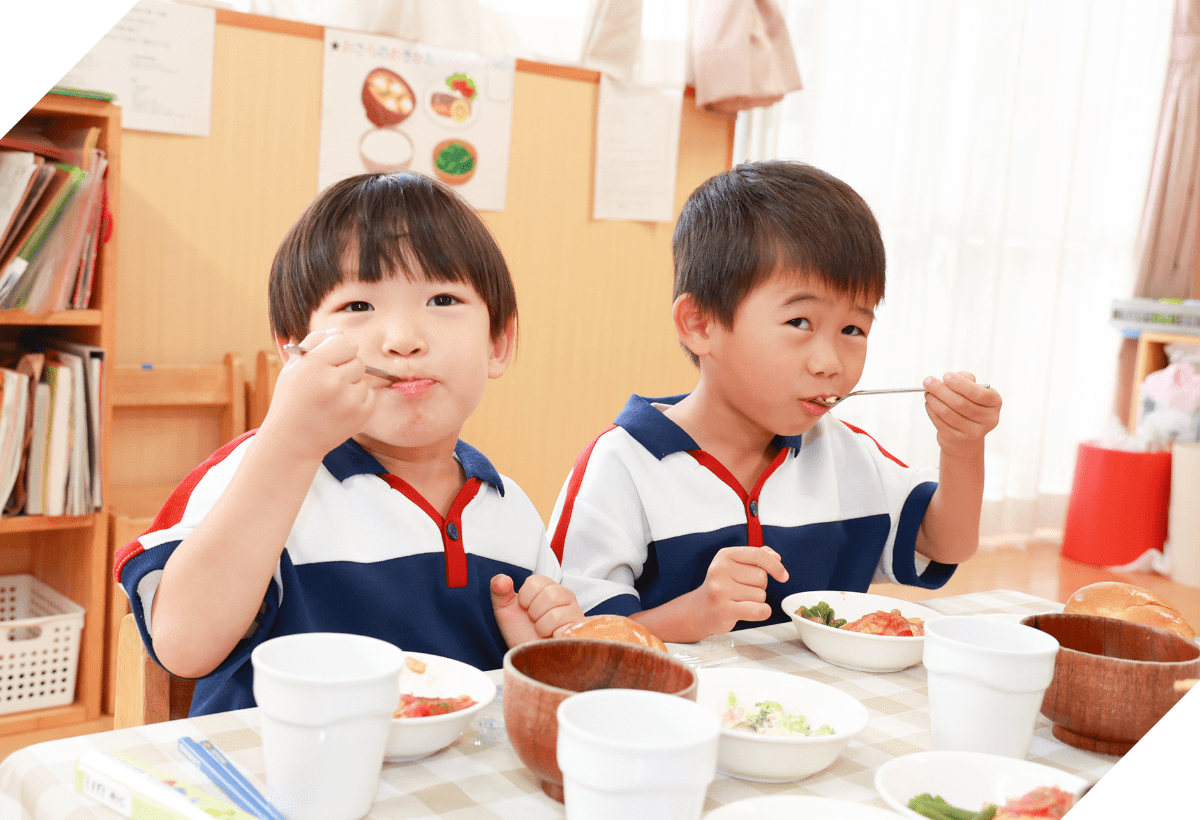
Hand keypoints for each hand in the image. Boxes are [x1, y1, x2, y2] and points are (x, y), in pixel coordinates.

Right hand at [260, 329, 375, 460]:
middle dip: (346, 367)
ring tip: (333, 398)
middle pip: (358, 360)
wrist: (292, 440)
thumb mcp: (293, 366)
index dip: (340, 349)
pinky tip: (340, 409)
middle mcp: (333, 381)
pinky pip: (369, 395)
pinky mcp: (362, 415)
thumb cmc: (291, 400)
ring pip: (364, 378)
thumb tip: (339, 331)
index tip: (331, 360)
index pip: (346, 341)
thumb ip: (314, 343)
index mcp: (314, 364)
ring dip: (352, 385)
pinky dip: (359, 400)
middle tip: (330, 382)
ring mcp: (349, 400)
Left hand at [490, 574, 584, 647]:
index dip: (524, 598)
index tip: (525, 609)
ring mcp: (575, 611)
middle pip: (549, 595)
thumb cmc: (520, 632)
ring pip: (556, 613)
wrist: (531, 656)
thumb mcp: (505, 610)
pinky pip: (564, 629)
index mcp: (547, 586)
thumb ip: (499, 591)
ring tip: (543, 630)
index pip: (535, 582)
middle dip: (534, 613)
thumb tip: (502, 579)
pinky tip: (553, 637)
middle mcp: (564, 595)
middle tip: (535, 621)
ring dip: (542, 626)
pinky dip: (552, 636)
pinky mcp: (581, 629)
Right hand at [695, 546, 788, 635]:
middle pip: (762, 577)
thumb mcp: (734, 566)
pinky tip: (748, 612)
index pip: (758, 555)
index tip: (784, 576)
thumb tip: (776, 557)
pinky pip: (759, 610)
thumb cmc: (722, 587)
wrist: (699, 610)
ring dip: (756, 601)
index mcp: (724, 556)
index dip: (776, 566)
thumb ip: (756, 557)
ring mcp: (720, 590)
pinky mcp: (724, 610)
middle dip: (758, 586)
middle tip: (741, 591)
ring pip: (761, 595)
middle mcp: (720, 570)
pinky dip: (761, 613)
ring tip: (738, 601)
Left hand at [922, 372, 1000, 458]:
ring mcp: (973, 432)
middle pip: (960, 403)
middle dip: (941, 390)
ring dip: (933, 400)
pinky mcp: (957, 439)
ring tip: (927, 392)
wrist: (967, 436)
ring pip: (947, 412)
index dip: (960, 384)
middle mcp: (988, 419)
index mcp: (995, 402)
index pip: (978, 393)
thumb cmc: (969, 405)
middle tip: (927, 381)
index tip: (945, 376)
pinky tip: (929, 403)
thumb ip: (966, 379)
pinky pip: (940, 422)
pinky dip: (931, 410)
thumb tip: (950, 378)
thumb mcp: (973, 390)